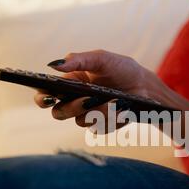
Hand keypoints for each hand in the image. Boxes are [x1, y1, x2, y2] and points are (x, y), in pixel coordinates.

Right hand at [34, 50, 171, 128]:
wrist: (146, 87)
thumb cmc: (121, 69)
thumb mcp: (101, 59)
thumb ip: (78, 60)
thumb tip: (53, 64)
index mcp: (70, 84)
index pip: (46, 94)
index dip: (42, 98)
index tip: (48, 98)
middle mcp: (75, 102)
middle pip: (60, 113)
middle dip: (73, 107)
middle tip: (89, 99)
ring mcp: (89, 116)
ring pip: (82, 121)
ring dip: (100, 111)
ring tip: (117, 100)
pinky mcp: (103, 126)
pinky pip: (100, 129)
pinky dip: (113, 118)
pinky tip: (123, 109)